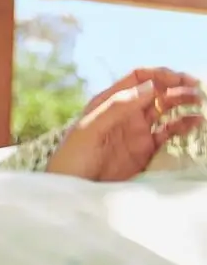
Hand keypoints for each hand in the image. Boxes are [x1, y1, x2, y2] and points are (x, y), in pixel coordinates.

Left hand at [47, 67, 202, 181]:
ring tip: (200, 102)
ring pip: (165, 109)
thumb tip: (150, 87)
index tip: (179, 79)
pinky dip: (183, 125)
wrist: (70, 190)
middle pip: (156, 91)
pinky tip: (195, 122)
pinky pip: (167, 132)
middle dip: (177, 86)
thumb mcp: (89, 129)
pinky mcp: (144, 150)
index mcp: (109, 101)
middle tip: (198, 90)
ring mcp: (136, 131)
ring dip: (183, 102)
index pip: (138, 78)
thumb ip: (117, 107)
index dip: (159, 74)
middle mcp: (125, 112)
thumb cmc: (72, 157)